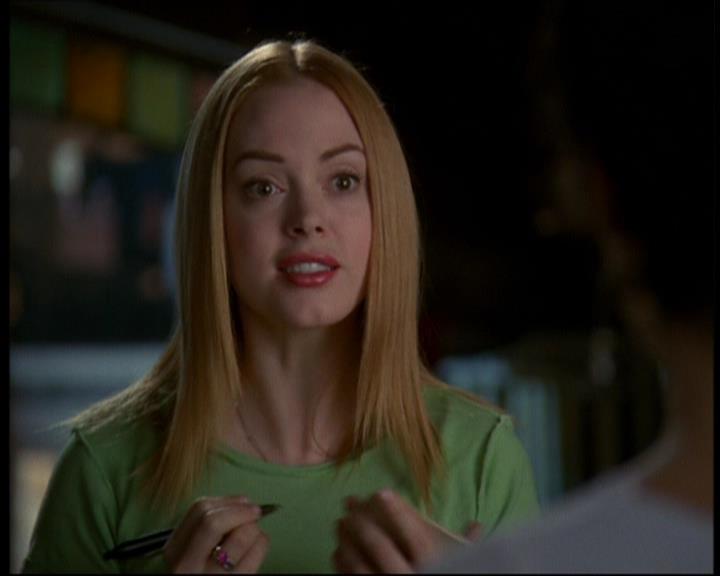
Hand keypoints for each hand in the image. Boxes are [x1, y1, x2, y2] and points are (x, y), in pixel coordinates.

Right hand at [163, 495, 269, 572]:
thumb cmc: (203, 574)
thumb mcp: (193, 554)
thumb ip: (206, 531)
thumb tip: (242, 503)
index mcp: (175, 550)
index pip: (198, 511)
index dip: (227, 501)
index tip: (243, 502)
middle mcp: (188, 565)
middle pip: (213, 521)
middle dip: (241, 511)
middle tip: (256, 512)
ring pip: (240, 536)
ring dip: (254, 528)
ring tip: (255, 534)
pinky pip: (256, 554)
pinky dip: (263, 544)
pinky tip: (258, 548)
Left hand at [333, 489, 482, 572]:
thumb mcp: (462, 567)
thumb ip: (467, 549)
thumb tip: (477, 525)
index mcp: (433, 566)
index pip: (414, 534)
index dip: (397, 511)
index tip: (381, 493)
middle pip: (380, 546)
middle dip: (361, 523)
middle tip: (348, 506)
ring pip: (360, 565)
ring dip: (346, 542)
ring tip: (339, 526)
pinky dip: (343, 567)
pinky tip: (338, 554)